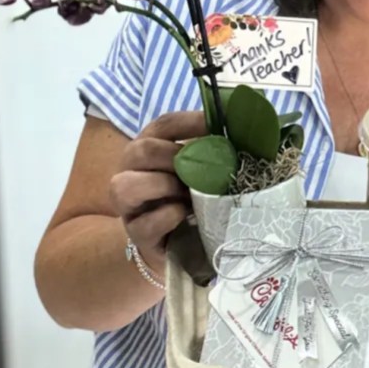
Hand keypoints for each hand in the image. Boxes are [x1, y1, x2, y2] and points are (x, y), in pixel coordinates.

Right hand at [108, 111, 206, 271]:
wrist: (178, 245)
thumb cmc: (191, 200)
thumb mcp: (201, 172)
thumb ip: (213, 152)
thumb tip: (241, 132)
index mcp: (151, 149)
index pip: (163, 125)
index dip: (189, 122)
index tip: (216, 125)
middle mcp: (131, 171)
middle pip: (141, 150)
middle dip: (173, 156)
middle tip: (199, 167)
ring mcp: (129, 206)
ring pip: (126, 185)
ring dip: (163, 185)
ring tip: (186, 193)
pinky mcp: (137, 235)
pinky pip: (145, 223)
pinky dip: (168, 216)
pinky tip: (185, 215)